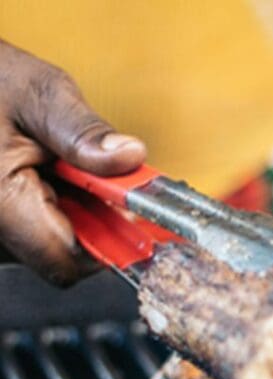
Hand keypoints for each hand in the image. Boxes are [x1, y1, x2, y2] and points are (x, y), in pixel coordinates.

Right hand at [0, 40, 145, 283]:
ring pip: (56, 243)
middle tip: (94, 174)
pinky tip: (50, 173)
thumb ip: (84, 132)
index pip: (67, 261)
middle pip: (66, 254)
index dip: (109, 242)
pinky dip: (59, 205)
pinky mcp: (5, 221)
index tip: (132, 210)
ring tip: (61, 165)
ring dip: (78, 211)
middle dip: (96, 219)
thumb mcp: (40, 95)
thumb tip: (130, 157)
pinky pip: (41, 230)